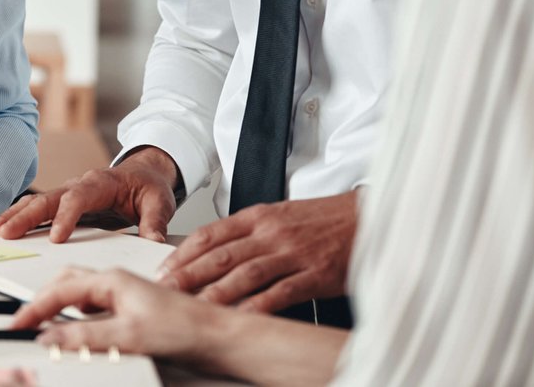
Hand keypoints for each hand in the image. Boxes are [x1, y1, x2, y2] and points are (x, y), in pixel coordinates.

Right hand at [0, 148, 179, 242]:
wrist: (144, 174)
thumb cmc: (149, 186)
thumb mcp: (159, 202)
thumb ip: (155, 222)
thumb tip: (154, 241)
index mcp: (101, 182)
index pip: (79, 197)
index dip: (66, 216)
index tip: (56, 237)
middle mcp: (80, 184)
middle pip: (48, 198)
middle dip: (26, 215)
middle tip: (7, 232)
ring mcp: (69, 193)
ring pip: (38, 201)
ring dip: (17, 215)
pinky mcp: (64, 203)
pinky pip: (38, 207)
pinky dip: (20, 215)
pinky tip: (5, 226)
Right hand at [7, 264, 227, 359]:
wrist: (217, 335)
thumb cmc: (185, 327)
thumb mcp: (130, 336)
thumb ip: (87, 337)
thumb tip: (52, 339)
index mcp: (111, 279)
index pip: (60, 291)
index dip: (35, 309)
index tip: (18, 323)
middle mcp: (115, 281)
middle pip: (65, 283)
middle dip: (41, 299)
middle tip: (25, 320)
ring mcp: (123, 292)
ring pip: (79, 293)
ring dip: (57, 305)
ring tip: (43, 322)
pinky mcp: (131, 306)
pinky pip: (92, 305)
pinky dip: (75, 314)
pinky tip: (77, 327)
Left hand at [159, 192, 356, 311]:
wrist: (368, 216)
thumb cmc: (324, 219)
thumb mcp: (281, 215)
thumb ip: (250, 232)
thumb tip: (216, 252)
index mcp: (260, 216)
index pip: (212, 233)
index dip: (184, 252)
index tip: (165, 268)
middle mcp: (272, 232)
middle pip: (221, 255)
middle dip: (189, 275)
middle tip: (166, 292)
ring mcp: (293, 253)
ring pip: (245, 275)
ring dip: (216, 293)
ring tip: (194, 308)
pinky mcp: (315, 274)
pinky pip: (281, 293)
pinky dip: (259, 307)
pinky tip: (242, 318)